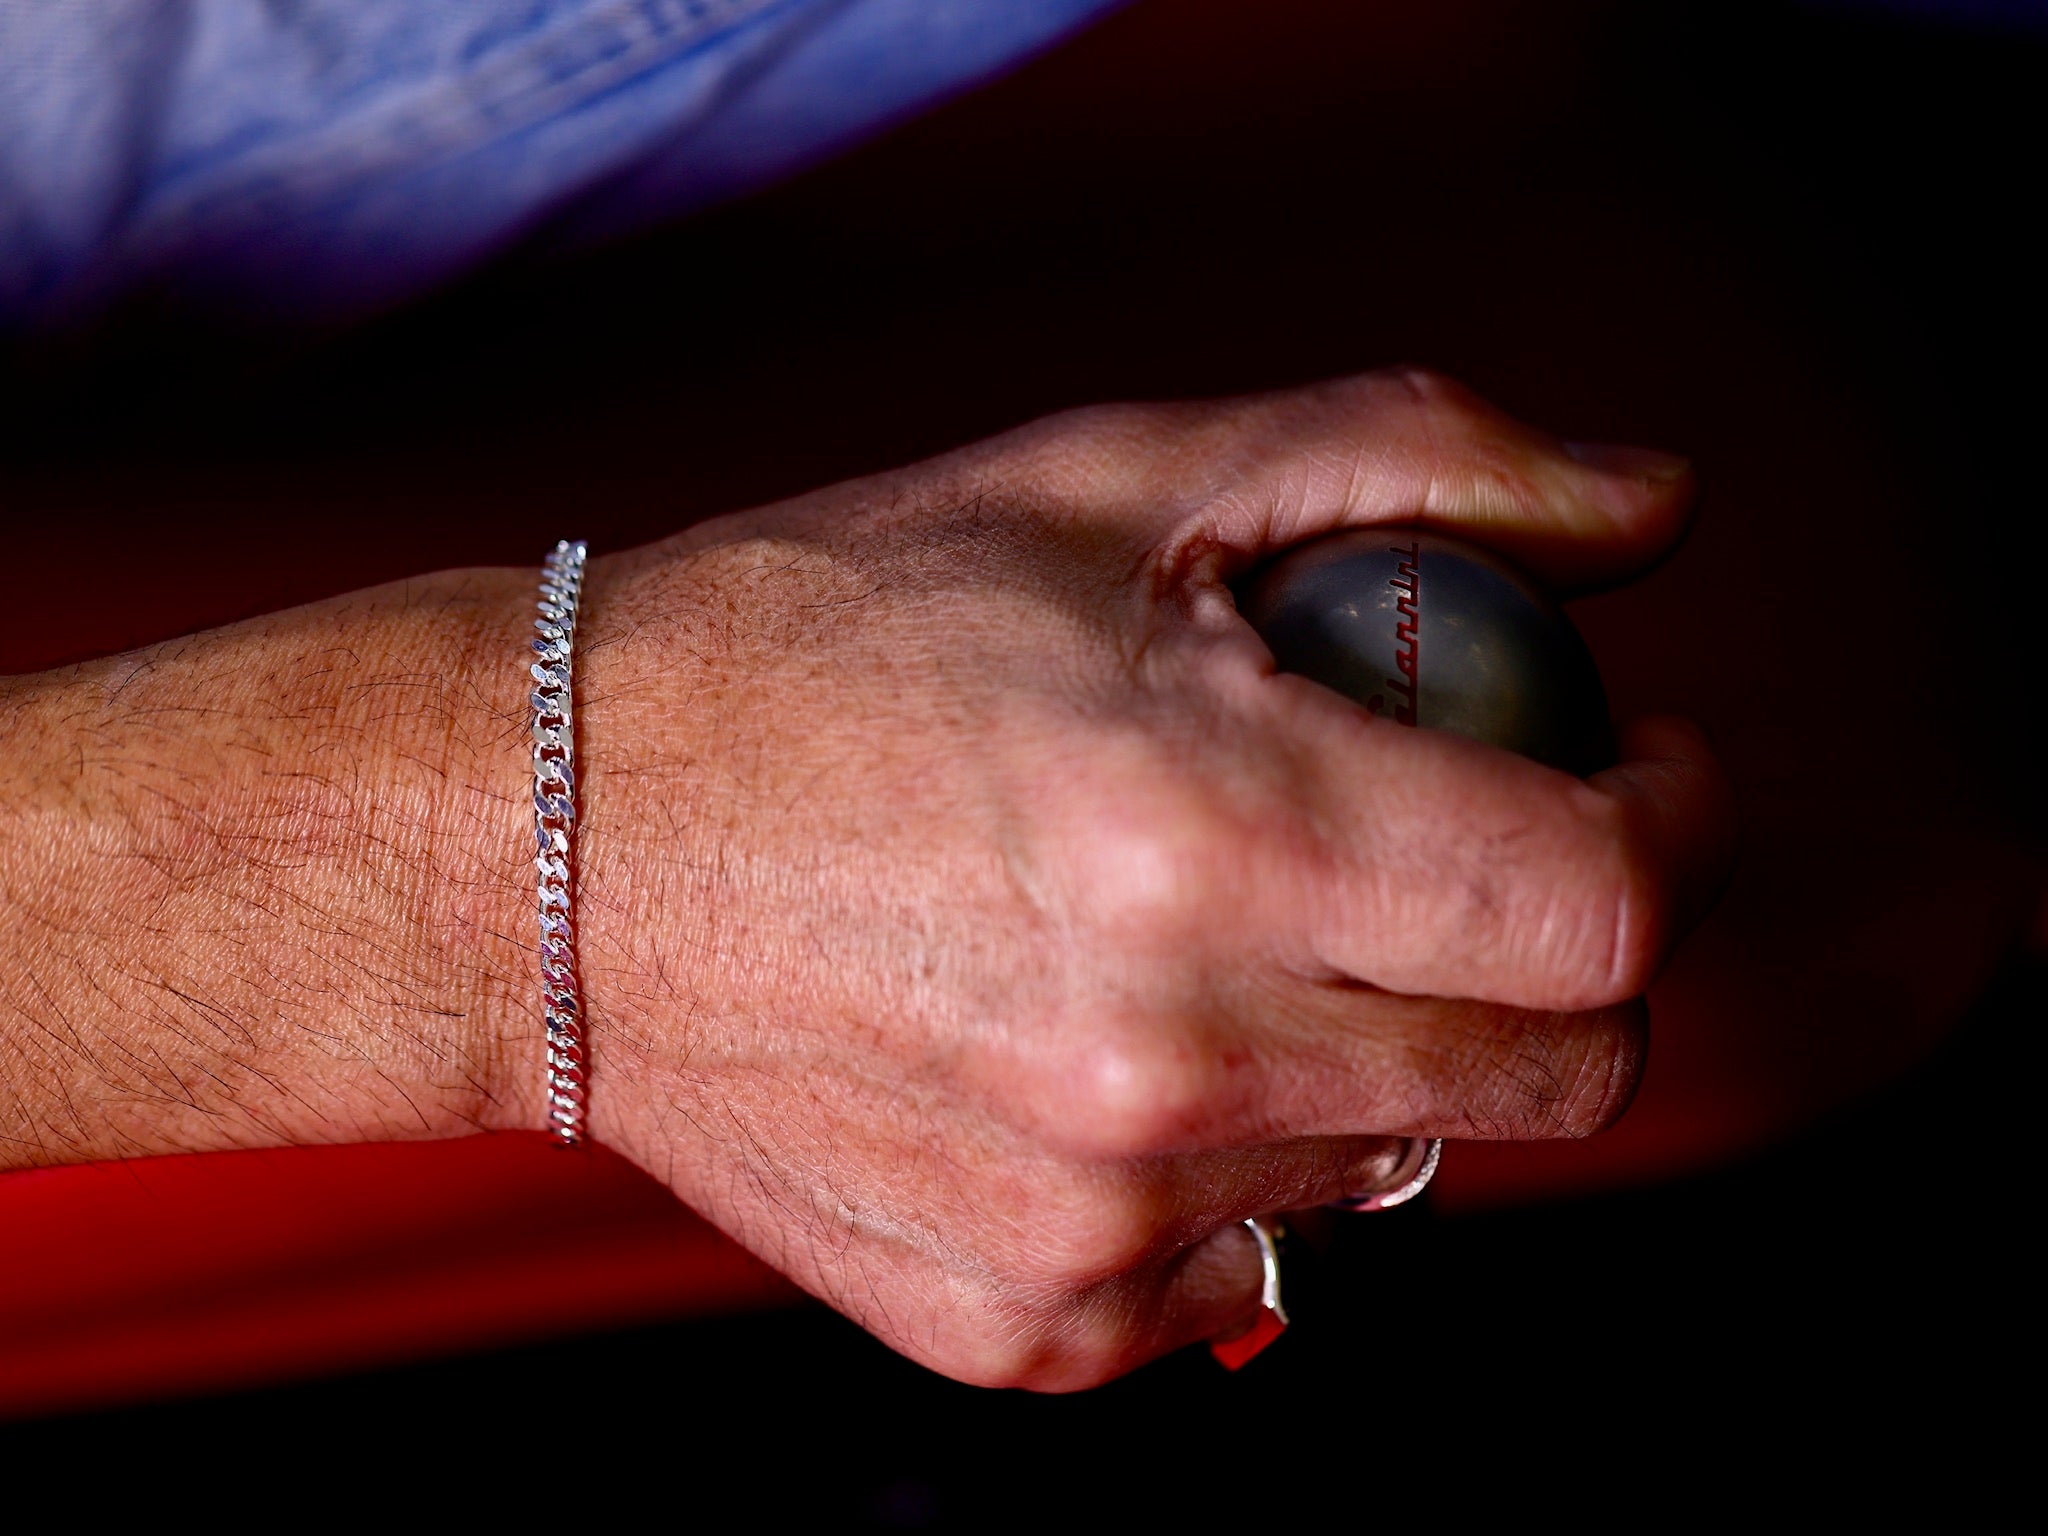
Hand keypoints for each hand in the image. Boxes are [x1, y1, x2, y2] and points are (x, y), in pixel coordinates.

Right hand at [569, 369, 1736, 1387]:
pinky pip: (1246, 1262)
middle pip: (1557, 1071)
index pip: (1606, 909)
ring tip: (1226, 927)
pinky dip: (1236, 1156)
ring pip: (1399, 1164)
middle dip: (1563, 950)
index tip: (1634, 773)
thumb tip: (1654, 506)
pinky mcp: (1023, 1323)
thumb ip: (1418, 465)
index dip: (1672, 826)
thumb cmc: (829, 637)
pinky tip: (1115, 1048)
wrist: (548, 846)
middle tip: (1466, 852)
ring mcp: (1095, 1222)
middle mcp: (1166, 1061)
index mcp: (1210, 834)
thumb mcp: (1115, 480)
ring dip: (1379, 1041)